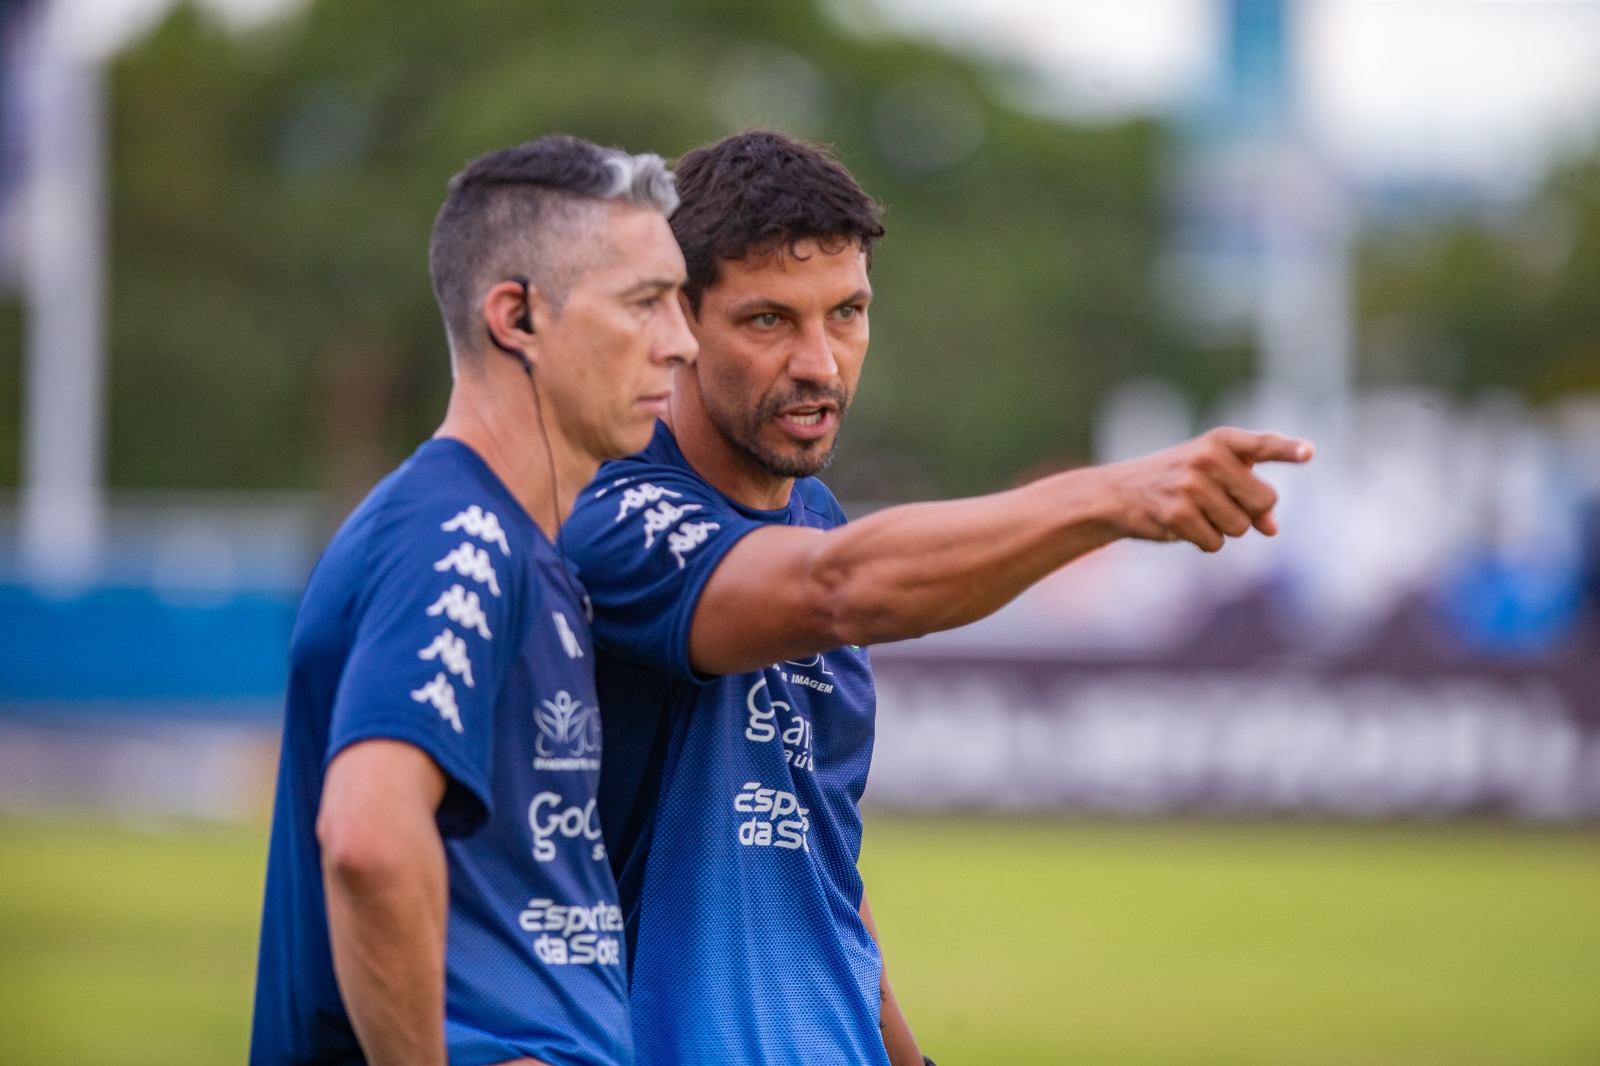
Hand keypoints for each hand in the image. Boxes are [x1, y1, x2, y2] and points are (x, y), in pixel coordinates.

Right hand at [1107, 427, 1312, 551]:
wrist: (1120, 493)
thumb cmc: (1177, 481)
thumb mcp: (1214, 476)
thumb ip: (1249, 495)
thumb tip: (1272, 530)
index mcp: (1220, 441)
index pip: (1262, 445)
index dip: (1287, 450)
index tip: (1308, 453)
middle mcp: (1207, 459)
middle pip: (1265, 500)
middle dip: (1250, 511)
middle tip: (1220, 503)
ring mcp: (1191, 487)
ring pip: (1241, 527)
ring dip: (1224, 528)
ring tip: (1197, 512)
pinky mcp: (1177, 515)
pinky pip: (1216, 543)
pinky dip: (1204, 541)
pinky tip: (1183, 526)